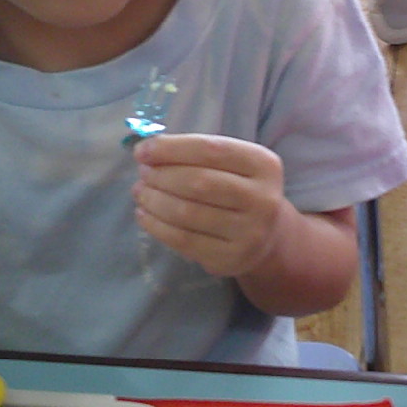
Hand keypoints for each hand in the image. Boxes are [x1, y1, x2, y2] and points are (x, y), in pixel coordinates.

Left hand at [135, 132, 289, 277]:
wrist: (266, 236)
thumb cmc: (238, 189)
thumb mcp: (231, 165)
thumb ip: (195, 154)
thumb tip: (146, 152)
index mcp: (263, 165)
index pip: (211, 149)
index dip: (172, 148)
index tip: (142, 150)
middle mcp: (262, 199)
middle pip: (199, 182)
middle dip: (161, 176)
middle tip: (143, 174)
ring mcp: (248, 232)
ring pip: (187, 213)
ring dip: (154, 200)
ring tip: (141, 192)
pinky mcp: (230, 258)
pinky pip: (183, 240)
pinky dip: (156, 225)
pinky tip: (145, 215)